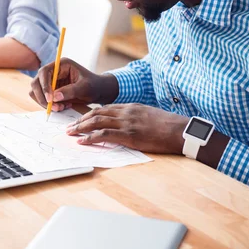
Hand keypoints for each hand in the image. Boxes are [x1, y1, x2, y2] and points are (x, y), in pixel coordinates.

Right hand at [29, 58, 117, 111]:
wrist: (98, 91)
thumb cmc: (94, 86)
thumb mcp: (85, 88)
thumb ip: (70, 91)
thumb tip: (54, 97)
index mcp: (61, 65)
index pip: (44, 72)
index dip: (44, 85)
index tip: (50, 99)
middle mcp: (53, 72)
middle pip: (36, 83)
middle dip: (43, 97)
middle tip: (55, 107)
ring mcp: (50, 81)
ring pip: (36, 92)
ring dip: (45, 103)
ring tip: (61, 107)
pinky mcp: (50, 91)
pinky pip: (42, 99)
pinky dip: (49, 106)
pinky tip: (63, 106)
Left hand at [66, 104, 188, 153]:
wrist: (180, 130)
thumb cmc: (168, 125)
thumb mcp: (148, 115)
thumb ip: (134, 116)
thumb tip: (123, 124)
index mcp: (130, 107)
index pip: (104, 108)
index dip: (89, 114)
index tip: (80, 120)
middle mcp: (126, 112)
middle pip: (97, 113)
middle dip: (80, 120)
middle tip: (69, 127)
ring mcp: (127, 123)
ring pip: (97, 122)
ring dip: (81, 128)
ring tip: (70, 133)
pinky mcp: (129, 135)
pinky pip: (104, 135)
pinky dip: (90, 137)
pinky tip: (82, 141)